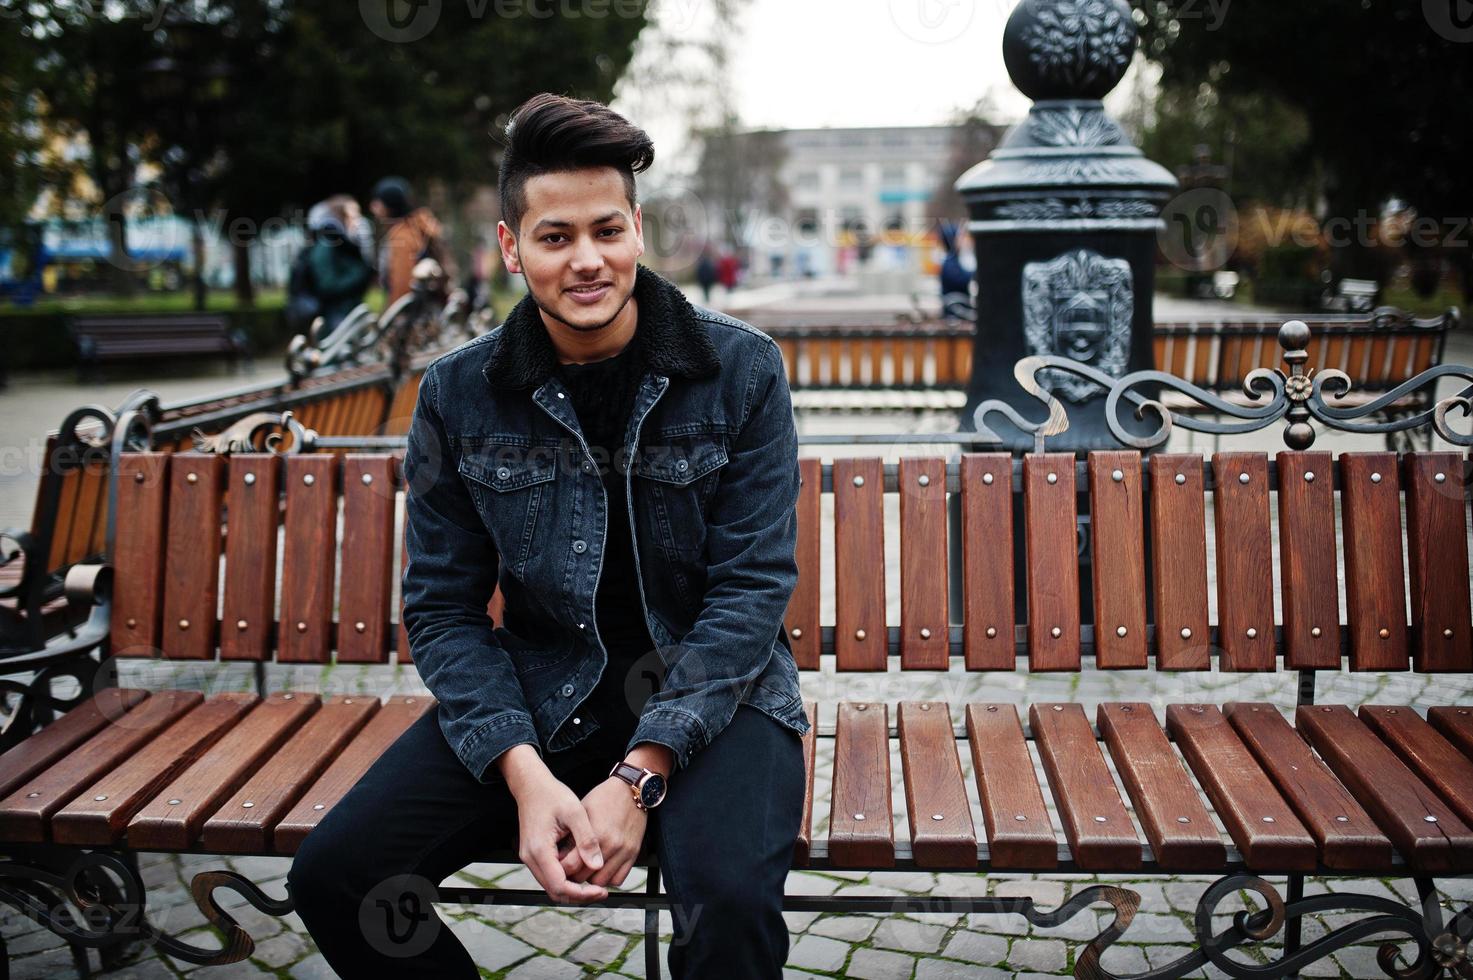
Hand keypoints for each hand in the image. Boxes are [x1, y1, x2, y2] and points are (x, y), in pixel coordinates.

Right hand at [512, 774, 607, 903]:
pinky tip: (583, 872)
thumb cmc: (552, 794)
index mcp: (540, 850)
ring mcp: (530, 857)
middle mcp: (530, 858)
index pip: (560, 886)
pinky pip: (550, 875)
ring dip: (573, 889)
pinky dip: (566, 879)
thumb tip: (597, 865)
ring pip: (552, 885)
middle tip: (602, 891)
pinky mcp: (534, 854)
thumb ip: (586, 840)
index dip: (582, 893)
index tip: (601, 891)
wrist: (531, 785)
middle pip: (555, 891)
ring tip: (595, 885)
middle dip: (579, 895)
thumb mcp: (575, 812)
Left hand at [557, 777, 646, 888]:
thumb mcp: (581, 812)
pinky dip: (608, 878)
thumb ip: (571, 837)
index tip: (558, 865)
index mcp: (596, 834)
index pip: (572, 866)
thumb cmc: (604, 797)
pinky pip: (618, 879)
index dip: (561, 868)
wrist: (631, 789)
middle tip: (570, 868)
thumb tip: (559, 857)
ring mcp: (624, 851)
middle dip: (574, 875)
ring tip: (585, 868)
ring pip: (601, 882)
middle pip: (585, 878)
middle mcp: (611, 845)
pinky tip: (601, 868)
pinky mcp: (633, 853)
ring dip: (591, 878)